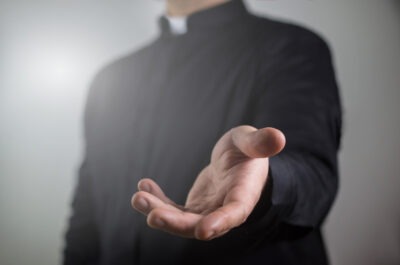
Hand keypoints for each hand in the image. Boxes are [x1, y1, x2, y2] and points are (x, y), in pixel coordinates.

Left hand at [131, 125, 284, 239]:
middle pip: (200, 224)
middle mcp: (224, 209)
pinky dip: (157, 201)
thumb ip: (261, 142)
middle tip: (152, 214)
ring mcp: (207, 211)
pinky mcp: (193, 207)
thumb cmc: (247, 152)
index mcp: (243, 194)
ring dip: (159, 212)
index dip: (220, 222)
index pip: (235, 213)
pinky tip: (144, 186)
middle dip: (176, 223)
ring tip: (138, 197)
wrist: (238, 162)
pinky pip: (172, 209)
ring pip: (182, 221)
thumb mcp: (252, 141)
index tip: (203, 229)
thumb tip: (278, 137)